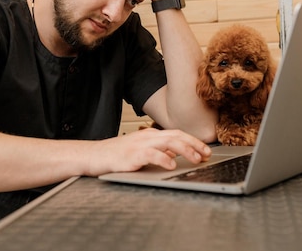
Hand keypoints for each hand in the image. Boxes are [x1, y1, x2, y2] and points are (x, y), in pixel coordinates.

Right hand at [87, 128, 211, 175]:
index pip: (176, 135)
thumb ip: (158, 153)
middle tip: (206, 154)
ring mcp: (139, 145)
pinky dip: (163, 159)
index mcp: (150, 136)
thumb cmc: (116, 156)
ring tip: (195, 158)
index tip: (206, 150)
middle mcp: (147, 137)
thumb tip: (174, 157)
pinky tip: (172, 165)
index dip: (193, 141)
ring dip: (184, 150)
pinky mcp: (131, 155)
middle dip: (194, 144)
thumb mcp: (141, 153)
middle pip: (175, 136)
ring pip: (167, 142)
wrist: (94, 156)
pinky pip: (151, 154)